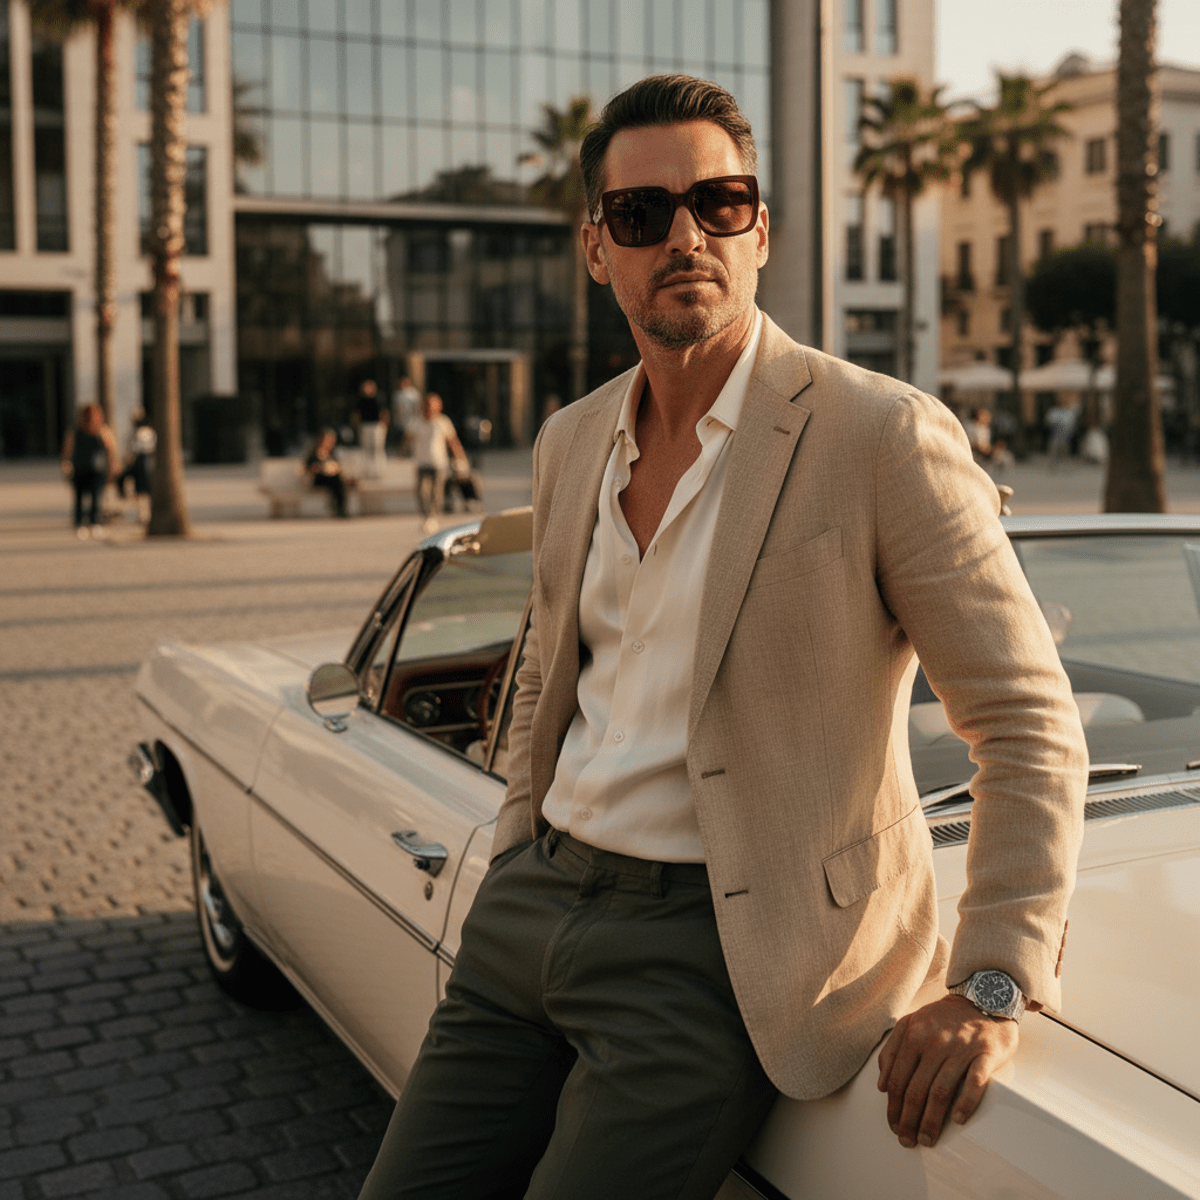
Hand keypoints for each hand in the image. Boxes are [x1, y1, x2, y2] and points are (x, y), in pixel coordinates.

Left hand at [877, 994, 1019, 1148]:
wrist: (983, 997)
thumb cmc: (945, 1017)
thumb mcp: (912, 1023)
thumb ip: (893, 1049)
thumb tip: (882, 1083)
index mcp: (913, 1035)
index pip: (898, 1079)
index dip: (893, 1107)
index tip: (893, 1125)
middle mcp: (934, 1042)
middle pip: (916, 1089)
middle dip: (908, 1119)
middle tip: (907, 1140)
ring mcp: (960, 1048)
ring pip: (941, 1091)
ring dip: (932, 1120)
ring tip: (927, 1139)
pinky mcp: (986, 1054)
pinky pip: (975, 1082)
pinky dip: (965, 1103)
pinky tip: (958, 1120)